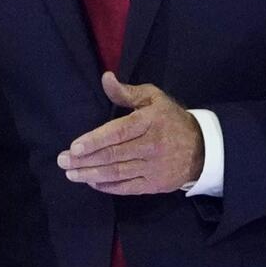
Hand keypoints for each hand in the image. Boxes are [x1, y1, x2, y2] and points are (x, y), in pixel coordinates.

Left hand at [56, 72, 204, 194]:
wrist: (203, 148)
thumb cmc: (171, 119)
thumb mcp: (153, 98)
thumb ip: (127, 92)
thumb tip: (106, 78)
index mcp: (149, 122)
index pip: (118, 133)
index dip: (94, 141)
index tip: (74, 147)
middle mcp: (151, 146)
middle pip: (113, 155)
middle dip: (84, 160)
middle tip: (62, 161)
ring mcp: (153, 168)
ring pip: (118, 173)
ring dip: (91, 175)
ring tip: (71, 174)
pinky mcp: (155, 184)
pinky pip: (127, 188)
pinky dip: (108, 187)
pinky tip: (92, 183)